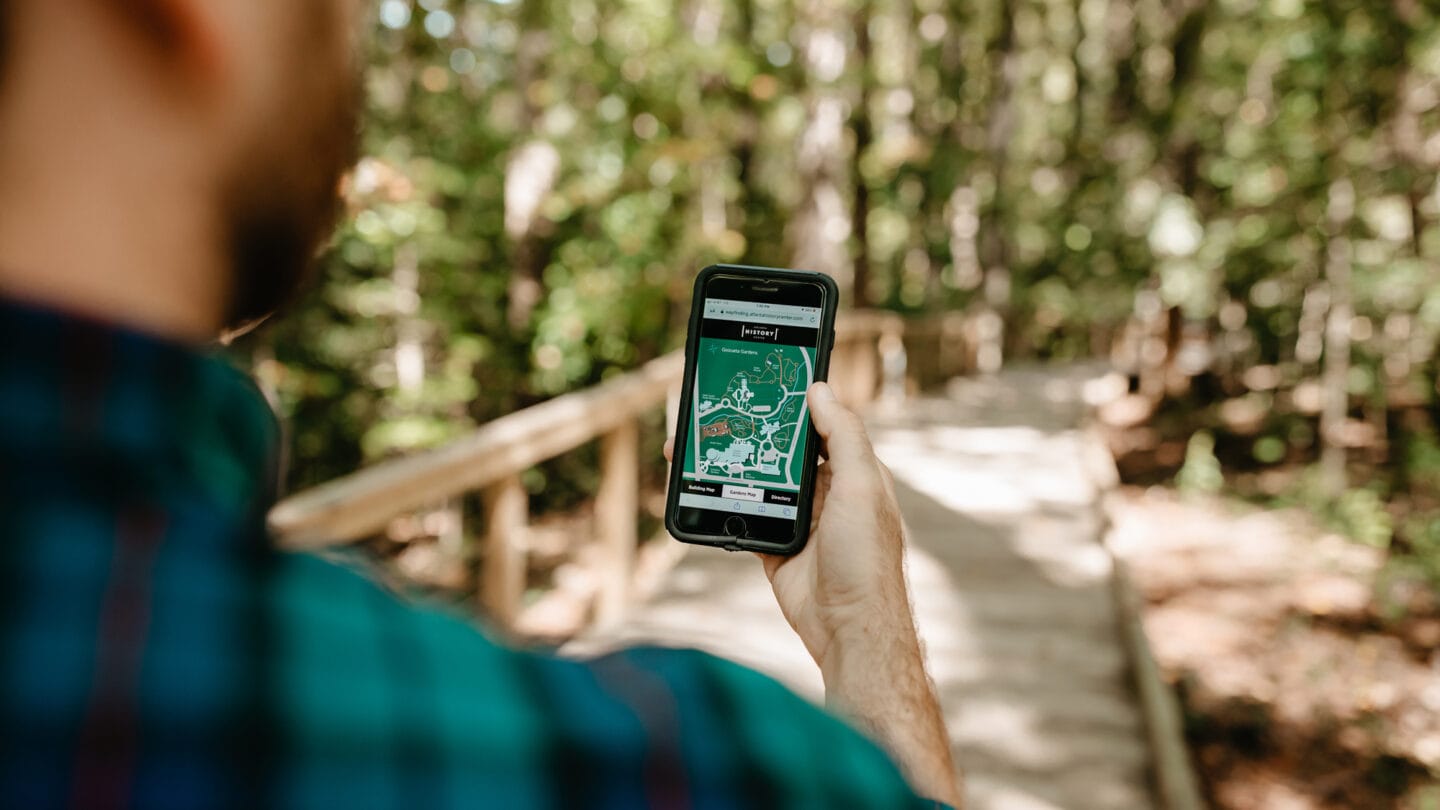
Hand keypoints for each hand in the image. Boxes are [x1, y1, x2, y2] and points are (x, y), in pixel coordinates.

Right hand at [664, 381, 911, 674]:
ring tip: (702, 442)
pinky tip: (702, 483)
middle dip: (754, 430)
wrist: (848, 630)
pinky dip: (723, 499)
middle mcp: (828, 494)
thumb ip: (843, 437)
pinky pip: (744, 513)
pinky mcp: (775, 545)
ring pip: (759, 480)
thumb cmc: (866, 559)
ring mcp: (800, 520)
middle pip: (784, 451)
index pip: (824, 426)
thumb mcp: (861, 487)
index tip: (768, 378)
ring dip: (733, 463)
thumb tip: (822, 389)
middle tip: (721, 407)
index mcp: (854, 474)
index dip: (799, 404)